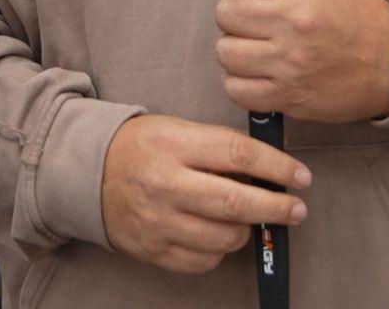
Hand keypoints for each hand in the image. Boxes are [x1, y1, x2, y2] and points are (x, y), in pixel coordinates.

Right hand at [100, 113, 309, 274]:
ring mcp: (158, 221)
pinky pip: (204, 260)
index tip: (301, 176)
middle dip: (276, 208)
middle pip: (235, 202)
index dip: (277, 167)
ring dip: (247, 230)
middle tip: (298, 209)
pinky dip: (220, 250)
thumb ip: (218, 146)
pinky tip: (217, 234)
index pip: (237, 154)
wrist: (87, 173)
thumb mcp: (177, 129)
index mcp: (174, 144)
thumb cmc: (142, 147)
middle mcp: (165, 183)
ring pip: (224, 237)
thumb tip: (268, 169)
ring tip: (248, 219)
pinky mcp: (153, 249)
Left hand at [213, 0, 388, 122]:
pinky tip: (259, 72)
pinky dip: (240, 82)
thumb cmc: (355, 16)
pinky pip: (235, 88)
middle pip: (225, 13)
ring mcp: (291, 62)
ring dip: (235, 49)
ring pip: (225, 51)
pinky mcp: (289, 96)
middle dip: (233, 14)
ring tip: (257, 46)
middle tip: (254, 19)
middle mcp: (296, 21)